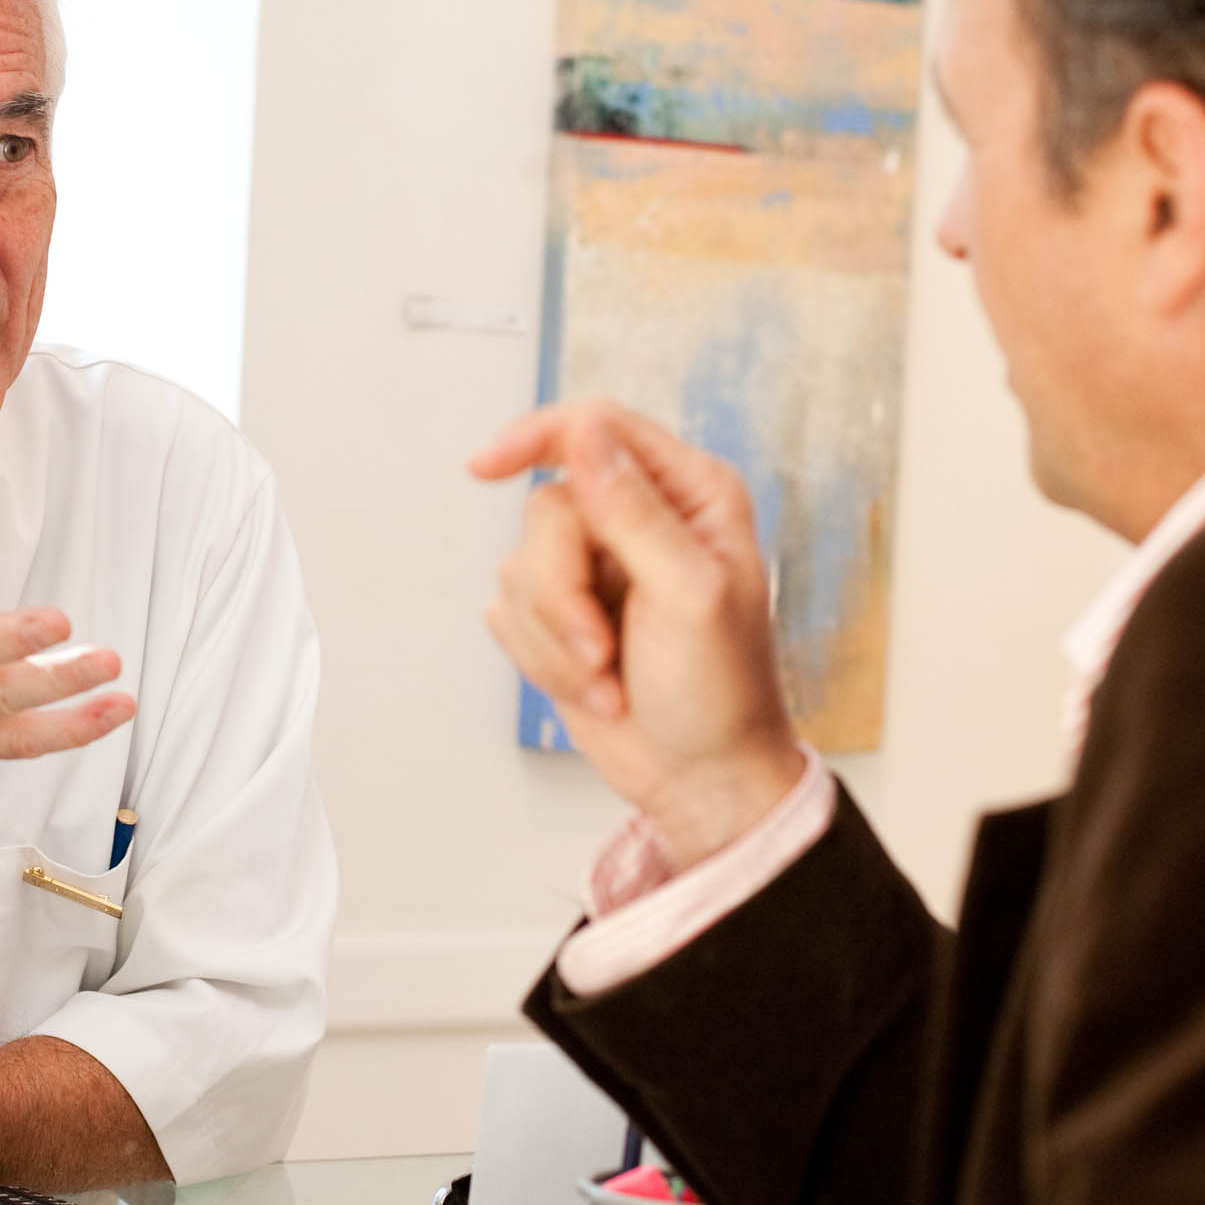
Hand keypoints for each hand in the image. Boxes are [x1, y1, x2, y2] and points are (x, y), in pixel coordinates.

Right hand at [471, 399, 806, 867]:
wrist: (701, 776)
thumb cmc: (721, 691)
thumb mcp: (690, 594)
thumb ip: (634, 511)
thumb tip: (585, 433)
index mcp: (688, 495)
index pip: (595, 428)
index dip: (534, 436)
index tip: (484, 467)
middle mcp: (637, 519)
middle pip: (546, 509)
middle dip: (561, 591)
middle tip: (602, 649)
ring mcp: (594, 567)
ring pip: (519, 566)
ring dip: (556, 639)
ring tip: (608, 679)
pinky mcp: (559, 614)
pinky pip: (507, 613)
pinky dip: (541, 659)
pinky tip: (594, 688)